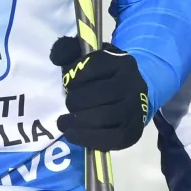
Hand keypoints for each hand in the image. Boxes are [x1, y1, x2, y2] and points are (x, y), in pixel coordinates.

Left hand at [50, 36, 148, 150]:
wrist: (134, 94)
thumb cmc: (106, 76)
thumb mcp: (91, 57)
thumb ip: (69, 51)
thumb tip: (55, 57)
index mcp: (123, 62)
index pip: (94, 66)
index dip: (75, 76)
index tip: (68, 82)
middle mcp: (133, 84)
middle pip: (99, 94)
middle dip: (75, 101)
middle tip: (68, 104)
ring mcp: (136, 109)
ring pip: (104, 117)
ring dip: (77, 121)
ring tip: (63, 122)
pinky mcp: (134, 132)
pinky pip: (110, 139)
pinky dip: (87, 138)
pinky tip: (73, 134)